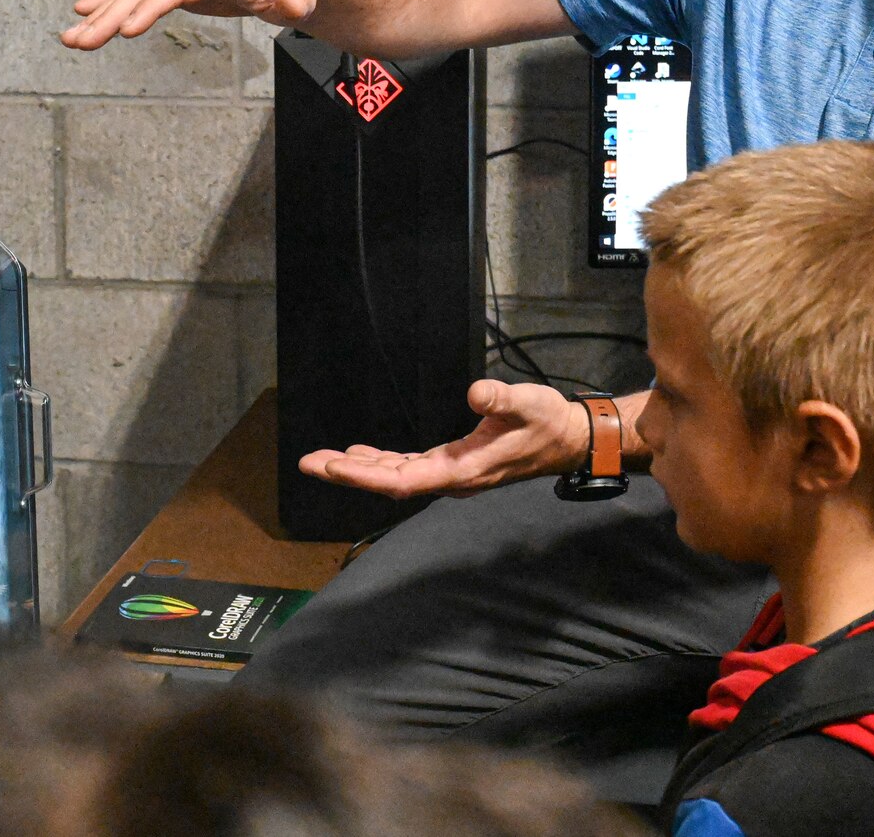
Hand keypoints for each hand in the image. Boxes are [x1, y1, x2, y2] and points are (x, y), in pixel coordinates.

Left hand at [297, 380, 589, 499]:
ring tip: (321, 459)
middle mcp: (450, 478)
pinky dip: (379, 462)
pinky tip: (359, 455)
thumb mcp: (528, 404)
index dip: (366, 474)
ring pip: (394, 475)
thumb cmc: (547, 423)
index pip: (402, 478)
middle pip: (389, 481)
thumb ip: (502, 400)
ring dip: (357, 468)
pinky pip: (406, 467)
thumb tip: (476, 393)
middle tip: (308, 462)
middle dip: (347, 472)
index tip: (333, 466)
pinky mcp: (451, 463)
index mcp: (462, 470)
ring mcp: (449, 472)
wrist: (565, 440)